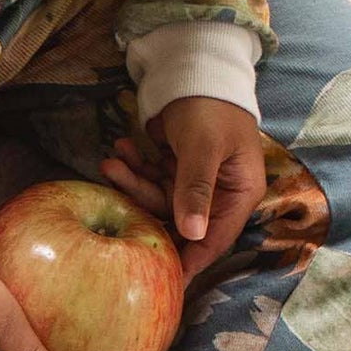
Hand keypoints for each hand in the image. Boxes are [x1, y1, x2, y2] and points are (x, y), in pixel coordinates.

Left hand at [100, 96, 265, 279]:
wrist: (198, 68)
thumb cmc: (211, 107)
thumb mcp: (203, 148)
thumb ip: (195, 190)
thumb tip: (192, 233)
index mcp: (239, 193)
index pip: (213, 240)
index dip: (189, 262)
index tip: (162, 282)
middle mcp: (219, 195)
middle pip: (177, 222)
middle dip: (143, 204)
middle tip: (114, 183)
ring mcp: (195, 185)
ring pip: (157, 202)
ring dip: (131, 181)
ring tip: (111, 160)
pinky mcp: (175, 172)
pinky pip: (150, 182)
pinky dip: (133, 169)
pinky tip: (119, 151)